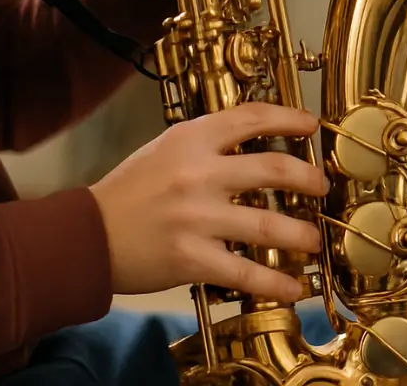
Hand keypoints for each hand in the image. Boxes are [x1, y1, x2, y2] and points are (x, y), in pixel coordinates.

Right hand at [89, 102, 328, 302]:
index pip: (252, 117)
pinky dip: (275, 283)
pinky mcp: (191, 258)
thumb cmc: (129, 190)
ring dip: (301, 234)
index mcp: (191, 139)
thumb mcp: (165, 148)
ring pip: (267, 225)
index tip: (312, 126)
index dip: (289, 119)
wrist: (84, 236)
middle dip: (308, 178)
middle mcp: (198, 174)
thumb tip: (257, 140)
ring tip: (315, 240)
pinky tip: (295, 288)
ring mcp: (197, 217)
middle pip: (273, 169)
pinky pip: (244, 273)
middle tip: (321, 186)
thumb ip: (208, 142)